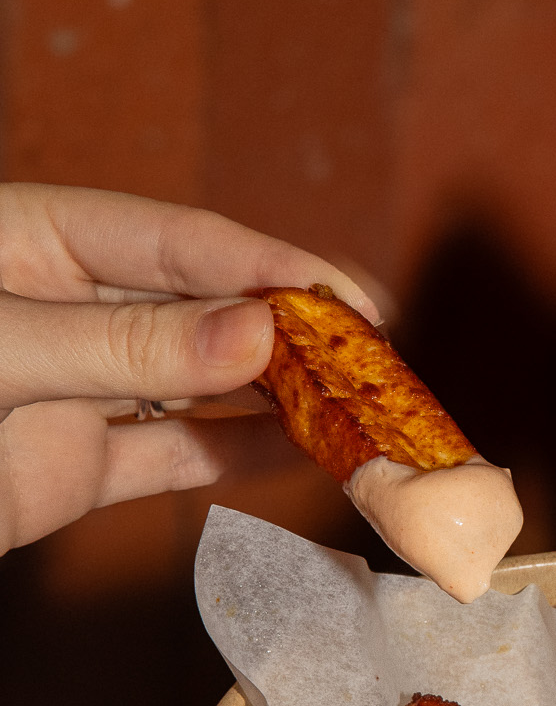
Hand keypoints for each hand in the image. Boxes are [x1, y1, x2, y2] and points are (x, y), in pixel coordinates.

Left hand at [0, 183, 377, 554]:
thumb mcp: (3, 350)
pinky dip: (238, 454)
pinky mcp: (74, 467)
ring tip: (353, 395)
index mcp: (33, 240)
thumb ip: (125, 343)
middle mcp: (63, 307)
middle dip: (285, 325)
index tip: (345, 291)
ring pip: (195, 382)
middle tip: (370, 347)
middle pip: (198, 306)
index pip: (173, 239)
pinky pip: (171, 453)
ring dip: (274, 389)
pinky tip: (304, 452)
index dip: (263, 262)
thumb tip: (256, 334)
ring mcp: (72, 389)